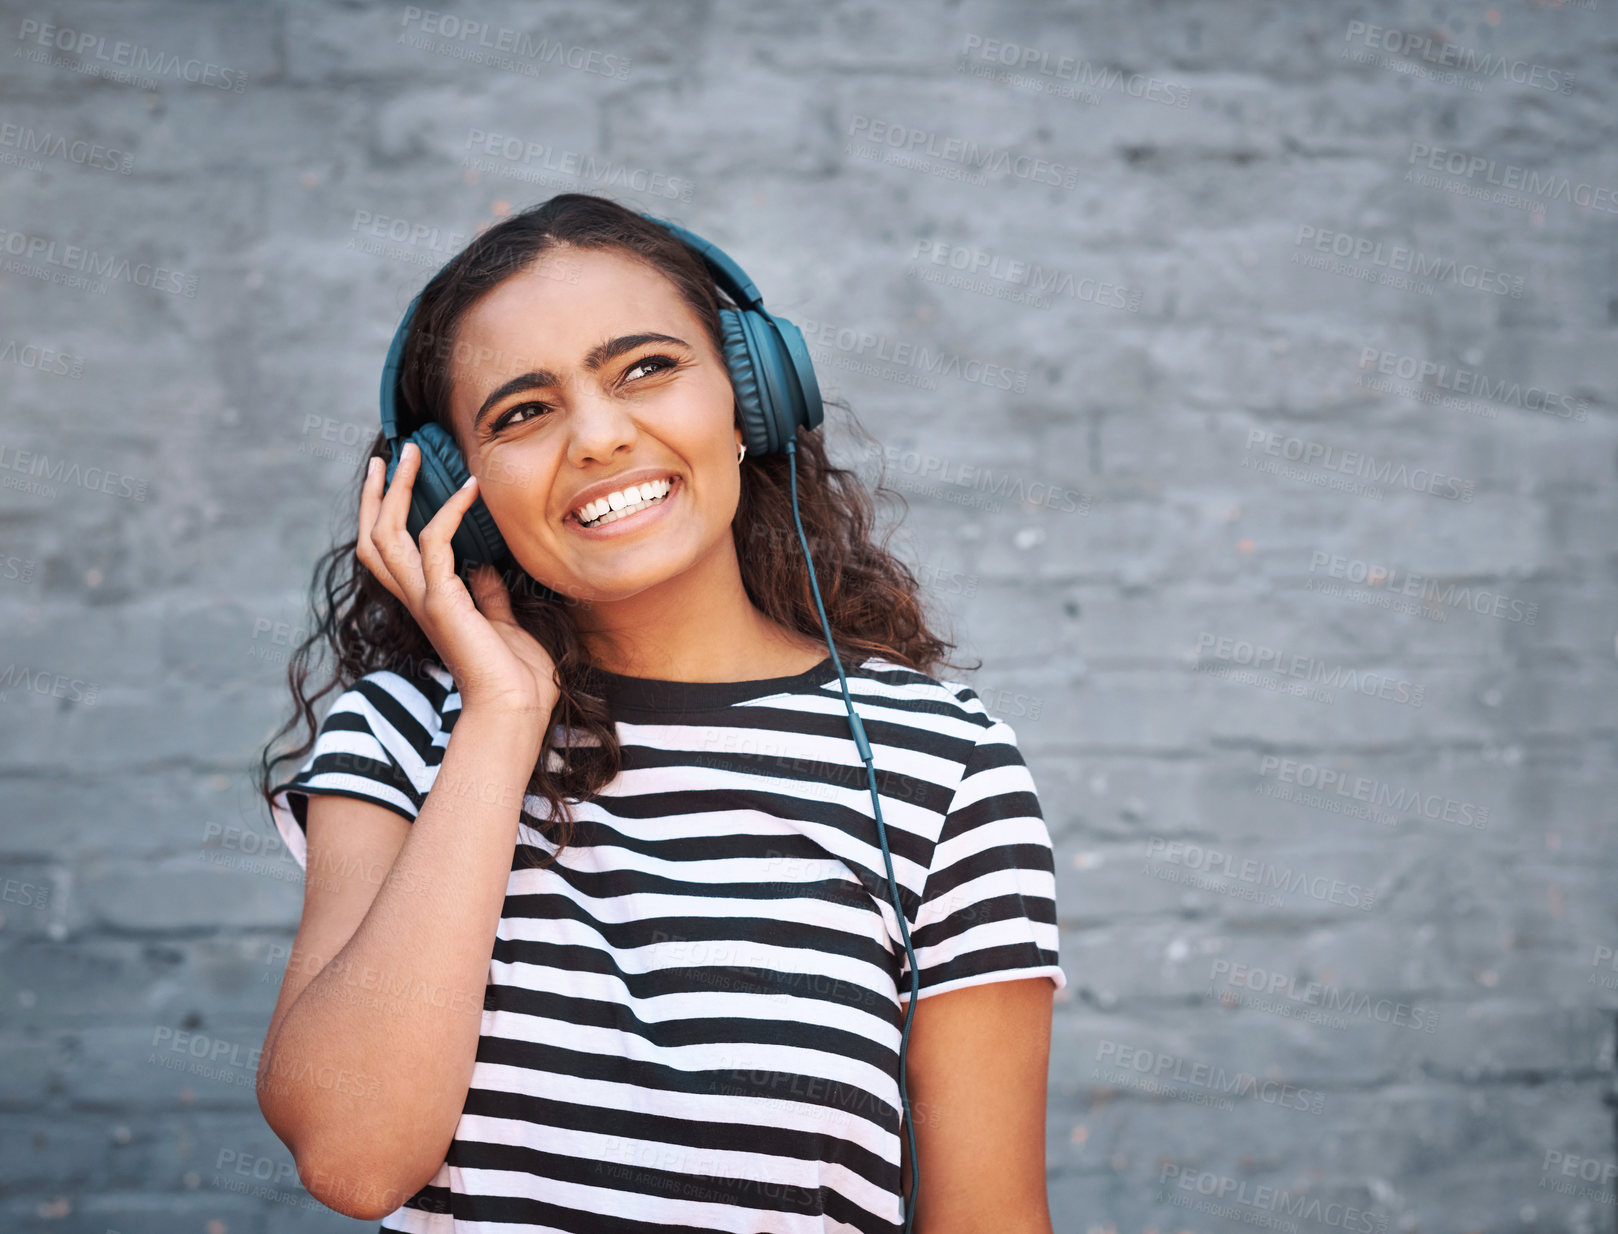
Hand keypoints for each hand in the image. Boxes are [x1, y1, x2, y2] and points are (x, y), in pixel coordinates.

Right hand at [357, 443, 559, 717]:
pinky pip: (436, 542)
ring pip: (386, 536)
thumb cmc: (516, 677)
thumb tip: (484, 569)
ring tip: (413, 454)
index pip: (389, 551)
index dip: (385, 512)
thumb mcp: (502, 624)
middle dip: (379, 493)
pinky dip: (451, 511)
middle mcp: (417, 599)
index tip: (397, 474)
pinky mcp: (442, 603)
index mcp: (428, 603)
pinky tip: (471, 489)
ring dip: (399, 490)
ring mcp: (425, 601)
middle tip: (394, 453)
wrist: (516, 710)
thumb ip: (488, 596)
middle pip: (373, 538)